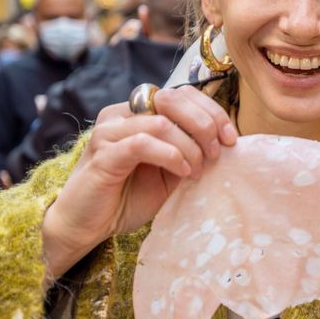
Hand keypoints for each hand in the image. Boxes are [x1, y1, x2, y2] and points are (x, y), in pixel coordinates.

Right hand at [41, 85, 237, 281]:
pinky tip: (183, 172)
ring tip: (198, 169)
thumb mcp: (170, 171)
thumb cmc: (129, 197)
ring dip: (189, 145)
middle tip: (216, 153)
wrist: (87, 225)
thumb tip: (226, 140)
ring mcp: (110, 132)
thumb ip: (190, 150)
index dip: (212, 111)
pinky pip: (143, 143)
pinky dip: (171, 156)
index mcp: (140, 113)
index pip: (182, 93)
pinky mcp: (103, 154)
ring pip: (162, 122)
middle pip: (173, 99)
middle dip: (205, 125)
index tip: (232, 138)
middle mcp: (122, 114)